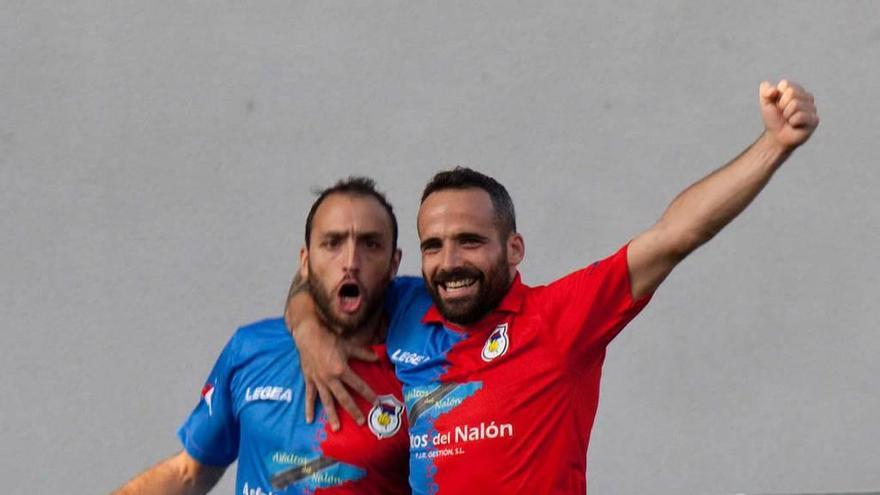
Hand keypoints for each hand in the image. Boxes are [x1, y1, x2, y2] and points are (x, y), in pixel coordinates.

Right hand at [288, 314, 378, 430]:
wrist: (308, 335)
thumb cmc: (329, 339)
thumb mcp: (349, 346)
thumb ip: (363, 354)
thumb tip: (378, 357)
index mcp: (342, 370)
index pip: (359, 385)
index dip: (369, 394)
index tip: (377, 403)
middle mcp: (330, 378)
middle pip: (344, 398)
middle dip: (353, 411)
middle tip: (361, 422)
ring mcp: (319, 381)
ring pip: (327, 401)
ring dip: (332, 415)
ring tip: (336, 428)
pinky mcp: (309, 380)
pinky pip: (310, 396)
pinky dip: (309, 408)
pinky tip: (309, 420)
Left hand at [759, 80, 818, 151]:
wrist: (776, 137)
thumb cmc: (774, 119)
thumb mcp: (766, 104)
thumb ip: (766, 92)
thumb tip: (769, 87)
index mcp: (796, 90)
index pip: (785, 84)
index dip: (777, 96)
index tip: (777, 105)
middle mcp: (806, 97)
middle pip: (791, 92)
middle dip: (782, 105)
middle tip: (783, 114)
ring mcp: (812, 108)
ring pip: (795, 104)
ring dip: (786, 115)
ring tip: (789, 120)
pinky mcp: (815, 120)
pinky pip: (800, 116)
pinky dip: (792, 122)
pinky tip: (794, 125)